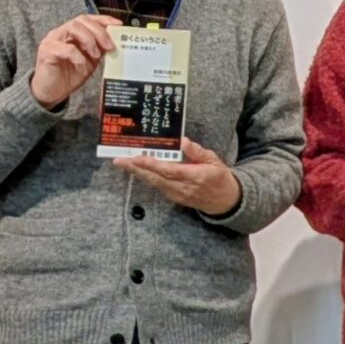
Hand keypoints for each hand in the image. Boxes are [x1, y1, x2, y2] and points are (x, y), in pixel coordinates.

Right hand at [31, 14, 122, 109]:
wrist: (51, 93)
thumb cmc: (69, 76)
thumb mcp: (89, 61)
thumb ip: (99, 50)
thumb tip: (114, 41)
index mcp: (71, 33)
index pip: (87, 19)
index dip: (103, 19)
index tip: (118, 25)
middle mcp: (60, 32)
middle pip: (81, 20)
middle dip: (99, 32)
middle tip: (109, 46)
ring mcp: (52, 40)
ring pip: (73, 28)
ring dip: (89, 40)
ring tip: (95, 56)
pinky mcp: (47, 51)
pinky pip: (66, 48)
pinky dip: (78, 56)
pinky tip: (82, 66)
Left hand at [121, 136, 243, 215]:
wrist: (225, 202)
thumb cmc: (220, 178)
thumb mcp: (215, 161)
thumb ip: (198, 152)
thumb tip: (184, 141)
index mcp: (196, 176)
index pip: (170, 170)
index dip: (153, 165)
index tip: (137, 158)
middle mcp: (183, 187)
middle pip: (156, 178)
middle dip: (136, 169)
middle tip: (119, 160)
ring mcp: (177, 194)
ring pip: (154, 183)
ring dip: (137, 173)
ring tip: (123, 163)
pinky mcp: (174, 197)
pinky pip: (157, 186)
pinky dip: (146, 177)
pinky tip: (137, 170)